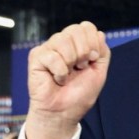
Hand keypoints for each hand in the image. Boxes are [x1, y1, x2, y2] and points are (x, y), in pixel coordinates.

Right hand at [26, 22, 110, 138]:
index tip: (92, 59)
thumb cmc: (80, 94)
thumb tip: (98, 33)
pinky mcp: (36, 57)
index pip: (86, 27)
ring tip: (68, 74)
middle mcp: (62, 43)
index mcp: (77, 43)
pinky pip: (52, 56)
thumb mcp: (99, 71)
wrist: (65, 112)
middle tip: (80, 68)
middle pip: (76, 29)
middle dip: (84, 51)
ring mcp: (49, 48)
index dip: (93, 42)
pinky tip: (57, 79)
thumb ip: (102, 51)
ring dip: (71, 62)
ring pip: (63, 40)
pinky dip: (60, 72)